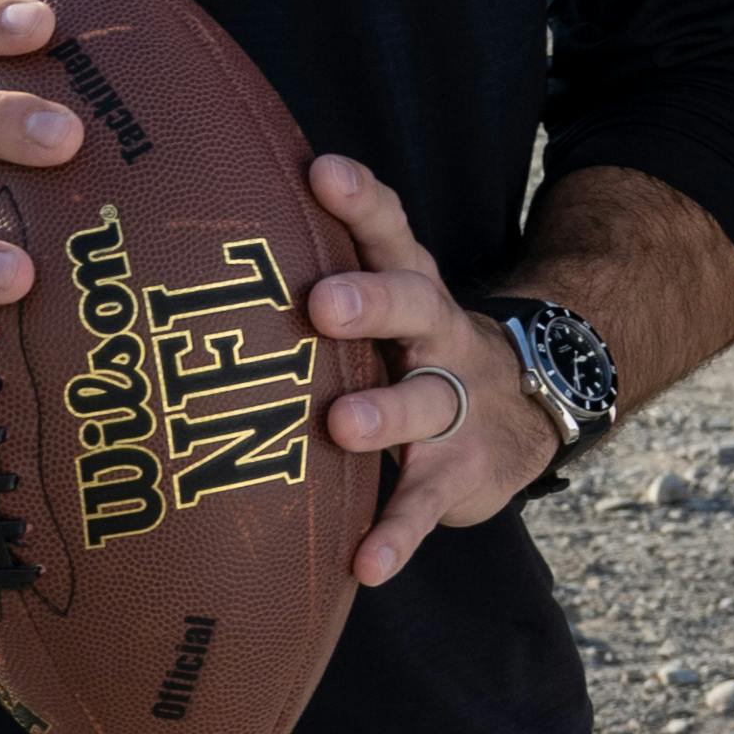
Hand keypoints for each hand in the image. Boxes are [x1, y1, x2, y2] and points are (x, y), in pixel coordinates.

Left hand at [302, 153, 563, 584]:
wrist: (529, 406)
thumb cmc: (414, 346)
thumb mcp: (389, 303)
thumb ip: (324, 268)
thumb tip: (204, 227)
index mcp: (413, 285)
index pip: (390, 230)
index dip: (360, 199)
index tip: (322, 170)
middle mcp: (438, 335)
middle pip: (413, 304)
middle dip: (370, 301)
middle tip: (322, 303)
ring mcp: (456, 405)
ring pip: (424, 404)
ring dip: (384, 415)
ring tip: (342, 427)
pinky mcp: (460, 473)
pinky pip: (425, 504)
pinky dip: (398, 534)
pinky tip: (367, 562)